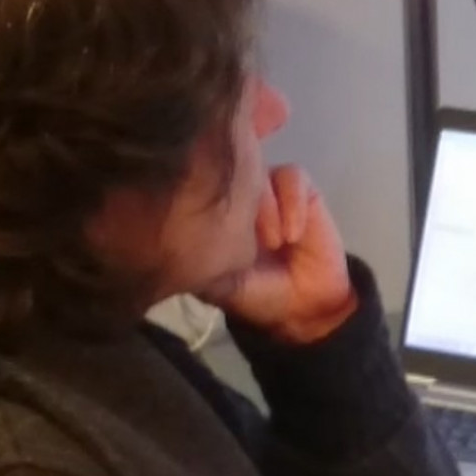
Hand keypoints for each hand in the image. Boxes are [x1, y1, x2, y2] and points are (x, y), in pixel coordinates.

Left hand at [201, 165, 357, 342]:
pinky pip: (292, 176)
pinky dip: (292, 205)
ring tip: (273, 243)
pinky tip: (291, 236)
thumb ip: (195, 255)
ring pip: (258, 170)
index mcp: (213, 210)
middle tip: (243, 234)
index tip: (209, 221)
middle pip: (227, 168)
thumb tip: (173, 231)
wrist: (302, 307)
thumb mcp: (214, 282)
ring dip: (264, 206)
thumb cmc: (255, 293)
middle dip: (234, 195)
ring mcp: (268, 187)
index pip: (200, 180)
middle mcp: (238, 193)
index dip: (203, 188)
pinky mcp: (301, 189)